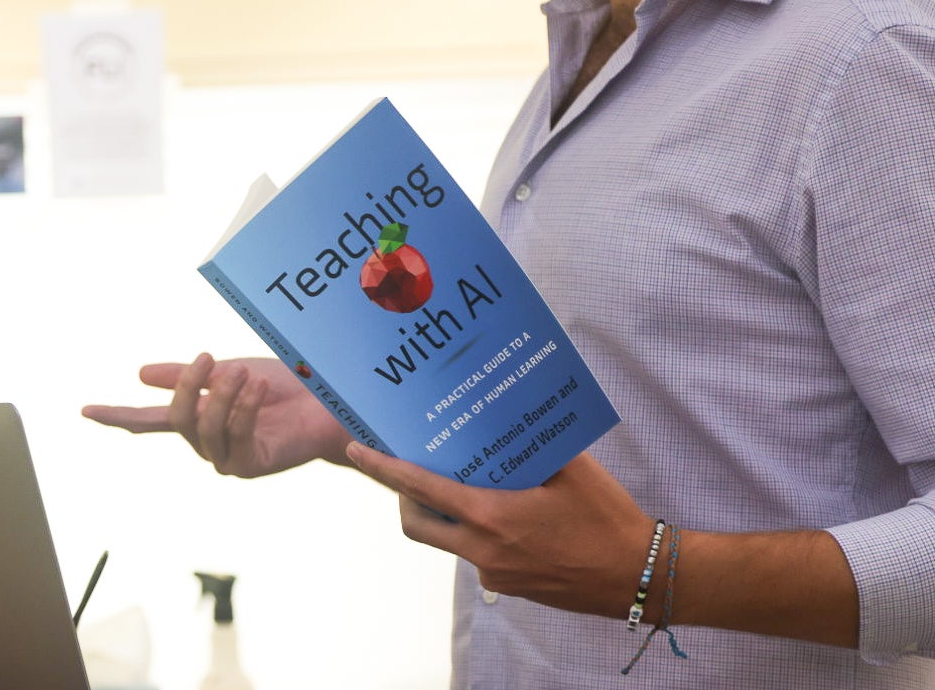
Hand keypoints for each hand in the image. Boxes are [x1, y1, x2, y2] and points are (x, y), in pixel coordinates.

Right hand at [83, 353, 351, 477]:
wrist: (328, 404)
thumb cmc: (285, 388)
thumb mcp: (229, 373)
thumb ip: (189, 378)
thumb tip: (140, 374)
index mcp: (198, 420)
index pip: (148, 420)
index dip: (116, 415)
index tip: (84, 410)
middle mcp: (206, 444)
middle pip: (174, 420)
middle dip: (188, 386)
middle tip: (208, 358)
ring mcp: (226, 459)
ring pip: (202, 429)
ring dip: (221, 395)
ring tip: (245, 372)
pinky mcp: (249, 466)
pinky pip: (233, 436)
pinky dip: (243, 408)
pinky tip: (260, 389)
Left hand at [346, 444, 652, 617]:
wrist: (639, 576)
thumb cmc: (606, 518)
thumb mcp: (571, 469)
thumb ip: (531, 443)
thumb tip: (506, 410)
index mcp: (489, 516)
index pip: (419, 488)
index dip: (383, 469)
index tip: (357, 451)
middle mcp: (482, 550)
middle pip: (417, 524)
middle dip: (402, 498)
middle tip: (406, 471)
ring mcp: (494, 573)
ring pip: (445, 541)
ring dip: (440, 514)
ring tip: (457, 483)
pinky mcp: (510, 586)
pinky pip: (475, 555)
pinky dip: (474, 532)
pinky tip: (502, 510)